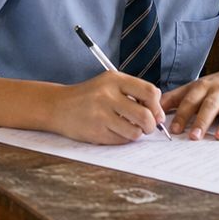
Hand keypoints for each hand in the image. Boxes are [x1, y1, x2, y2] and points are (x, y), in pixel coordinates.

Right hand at [50, 71, 164, 144]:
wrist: (59, 106)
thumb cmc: (89, 96)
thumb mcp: (108, 85)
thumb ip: (134, 94)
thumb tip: (159, 115)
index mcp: (113, 79)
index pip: (150, 91)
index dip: (157, 106)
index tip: (155, 112)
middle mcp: (107, 95)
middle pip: (146, 115)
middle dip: (151, 125)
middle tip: (147, 126)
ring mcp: (101, 114)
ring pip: (135, 132)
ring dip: (136, 133)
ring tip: (127, 128)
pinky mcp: (96, 131)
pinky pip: (122, 140)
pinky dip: (122, 138)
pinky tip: (112, 130)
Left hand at [162, 63, 218, 138]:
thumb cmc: (217, 85)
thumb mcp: (195, 87)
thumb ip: (175, 98)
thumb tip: (154, 109)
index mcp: (202, 87)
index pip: (189, 101)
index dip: (181, 115)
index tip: (174, 130)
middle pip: (209, 105)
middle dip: (201, 120)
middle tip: (194, 136)